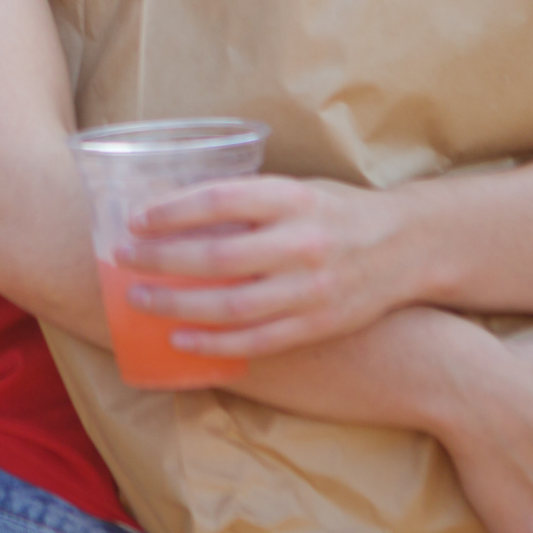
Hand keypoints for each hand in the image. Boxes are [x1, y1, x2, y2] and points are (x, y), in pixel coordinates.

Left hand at [115, 176, 415, 357]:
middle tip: (124, 258)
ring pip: (230, 306)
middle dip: (161, 260)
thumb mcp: (297, 189)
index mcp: (294, 198)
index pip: (220, 200)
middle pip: (217, 257)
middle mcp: (303, 242)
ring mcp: (312, 288)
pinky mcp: (318, 324)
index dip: (172, 211)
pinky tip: (179, 340)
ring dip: (176, 305)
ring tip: (138, 300)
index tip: (135, 219)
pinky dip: (213, 343)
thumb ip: (248, 201)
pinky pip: (257, 340)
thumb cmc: (337, 210)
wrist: (408, 246)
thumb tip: (174, 207)